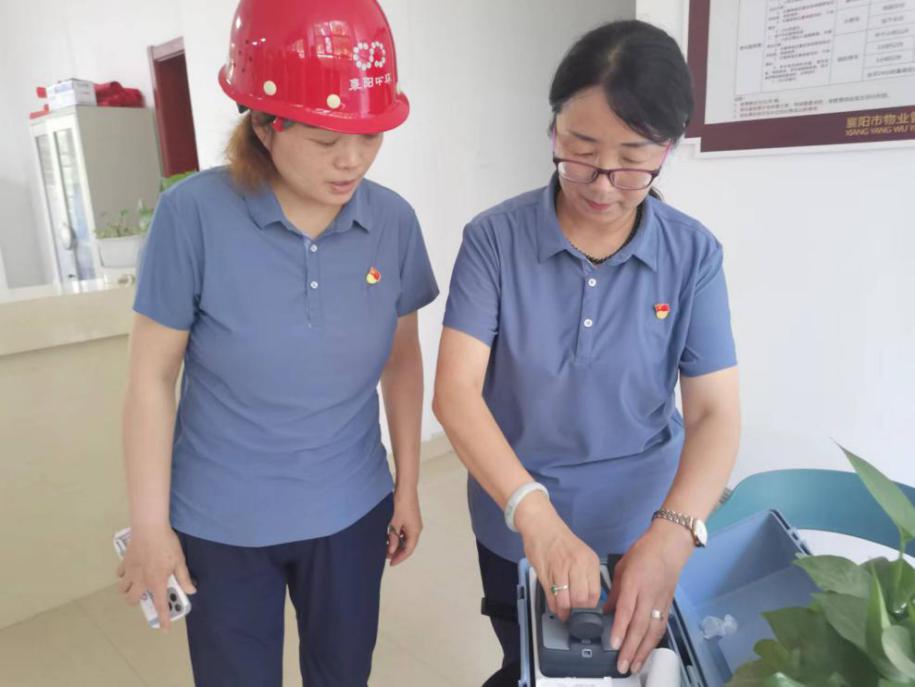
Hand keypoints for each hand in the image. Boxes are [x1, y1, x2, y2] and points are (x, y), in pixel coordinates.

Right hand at [115, 525, 195, 630]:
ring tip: (136, 584)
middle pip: (132, 600)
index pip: (161, 605)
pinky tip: (131, 570)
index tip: (164, 629)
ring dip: (128, 590)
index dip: (163, 618)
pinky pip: (120, 575)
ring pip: (122, 589)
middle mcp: (141, 581)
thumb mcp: (179, 561)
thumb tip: (191, 590)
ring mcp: (130, 572)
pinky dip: (124, 576)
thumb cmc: (167, 544)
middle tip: (146, 594)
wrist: (149, 528)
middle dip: (137, 601)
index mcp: (156, 582)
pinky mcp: (124, 562)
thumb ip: (183, 577)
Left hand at [387, 487, 422, 565]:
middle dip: (398, 552)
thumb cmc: (401, 504)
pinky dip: (397, 536)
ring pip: (406, 539)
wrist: (406, 488)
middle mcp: (416, 529)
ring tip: (385, 547)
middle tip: (386, 556)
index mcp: (415, 531)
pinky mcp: (410, 519)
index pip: (408, 550)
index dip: (399, 558)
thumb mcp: (394, 523)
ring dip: (397, 544)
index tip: (391, 563)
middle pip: (408, 545)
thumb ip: (392, 538)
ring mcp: (414, 524)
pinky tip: (388, 537)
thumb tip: (390, 551)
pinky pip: (405, 532)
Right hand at [516, 492, 600, 621]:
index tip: (585, 611)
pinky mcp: (545, 573)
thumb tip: (587, 600)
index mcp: (590, 561)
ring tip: (563, 612)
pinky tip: (555, 607)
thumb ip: (585, 575)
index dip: (589, 606)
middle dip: (577, 610)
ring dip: (564, 610)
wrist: (541, 525)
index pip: (595, 593)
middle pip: (581, 599)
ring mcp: (561, 569)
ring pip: (566, 601)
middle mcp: (577, 565)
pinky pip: (552, 596)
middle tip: (574, 613)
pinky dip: (554, 606)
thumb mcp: (581, 554)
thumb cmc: (562, 541)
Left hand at [605, 519, 693, 673]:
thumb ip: (615, 591)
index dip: (620, 628)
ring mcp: (661, 601)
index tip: (614, 644)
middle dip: (631, 648)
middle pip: (640, 625)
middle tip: (622, 665)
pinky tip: (647, 652)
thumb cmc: (643, 552)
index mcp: (635, 582)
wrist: (670, 545)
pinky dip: (653, 642)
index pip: (627, 609)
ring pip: (653, 630)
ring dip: (643, 651)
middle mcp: (649, 594)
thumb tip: (607, 612)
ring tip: (635, 666)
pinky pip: (661, 626)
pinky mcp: (668, 605)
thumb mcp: (622, 567)